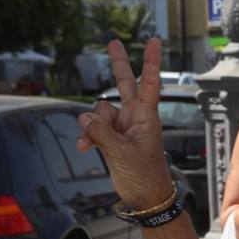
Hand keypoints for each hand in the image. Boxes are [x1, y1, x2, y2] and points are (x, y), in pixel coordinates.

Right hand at [76, 39, 172, 206]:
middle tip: (114, 41)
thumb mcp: (122, 153)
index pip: (149, 83)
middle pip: (125, 84)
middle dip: (119, 64)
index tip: (155, 41)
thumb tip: (84, 117)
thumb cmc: (144, 175)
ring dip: (92, 125)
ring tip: (94, 144)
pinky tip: (84, 148)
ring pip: (99, 111)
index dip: (151, 62)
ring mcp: (122, 126)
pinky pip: (92, 128)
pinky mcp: (111, 138)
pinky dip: (87, 136)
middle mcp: (135, 117)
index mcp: (146, 117)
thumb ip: (102, 133)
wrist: (145, 197)